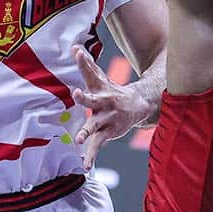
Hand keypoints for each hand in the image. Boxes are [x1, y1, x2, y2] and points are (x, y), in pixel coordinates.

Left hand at [68, 44, 152, 166]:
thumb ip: (86, 64)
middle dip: (84, 97)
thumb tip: (73, 46)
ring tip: (79, 140)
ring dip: (87, 132)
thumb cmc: (112, 90)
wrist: (139, 106)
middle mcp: (104, 102)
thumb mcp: (101, 78)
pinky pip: (98, 145)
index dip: (84, 61)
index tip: (77, 51)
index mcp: (100, 87)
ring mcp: (107, 118)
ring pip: (94, 125)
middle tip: (77, 93)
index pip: (91, 71)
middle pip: (93, 99)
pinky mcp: (108, 133)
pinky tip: (85, 165)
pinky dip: (91, 156)